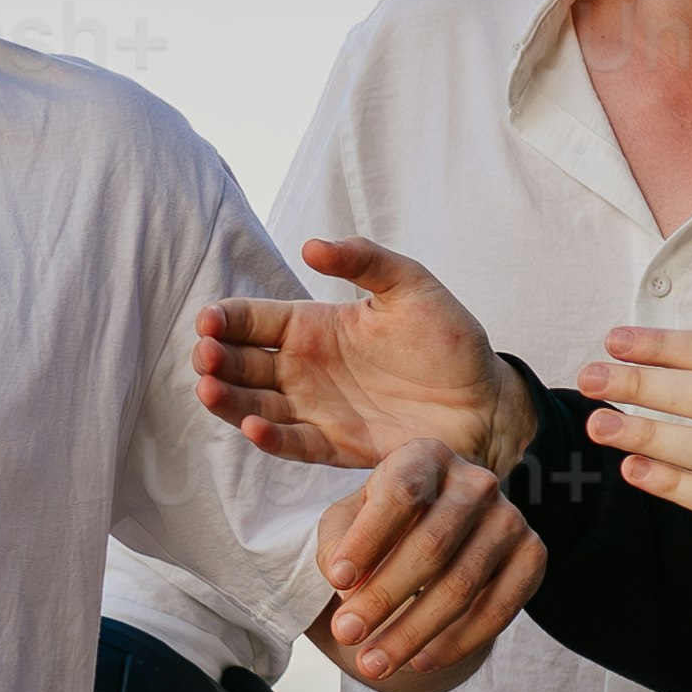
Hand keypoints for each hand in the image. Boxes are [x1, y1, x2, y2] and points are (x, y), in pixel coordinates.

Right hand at [197, 238, 520, 478]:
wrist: (485, 400)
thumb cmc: (449, 340)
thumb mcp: (411, 286)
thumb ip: (365, 260)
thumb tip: (312, 246)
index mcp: (314, 326)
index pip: (253, 320)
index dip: (227, 320)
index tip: (210, 321)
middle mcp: (306, 369)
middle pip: (244, 363)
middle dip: (217, 358)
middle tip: (206, 354)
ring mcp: (317, 409)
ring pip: (257, 404)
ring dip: (229, 398)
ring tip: (209, 387)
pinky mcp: (336, 445)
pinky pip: (294, 442)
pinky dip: (271, 437)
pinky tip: (253, 424)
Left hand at [309, 449, 538, 691]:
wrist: (442, 531)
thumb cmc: (386, 525)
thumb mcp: (349, 522)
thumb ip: (338, 544)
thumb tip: (348, 583)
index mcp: (428, 458)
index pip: (402, 493)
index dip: (369, 538)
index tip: (337, 581)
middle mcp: (476, 482)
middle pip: (433, 545)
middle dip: (385, 597)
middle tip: (347, 635)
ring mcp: (510, 519)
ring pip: (463, 585)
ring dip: (414, 632)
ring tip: (374, 664)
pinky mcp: (533, 555)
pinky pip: (499, 609)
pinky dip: (458, 643)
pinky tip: (421, 661)